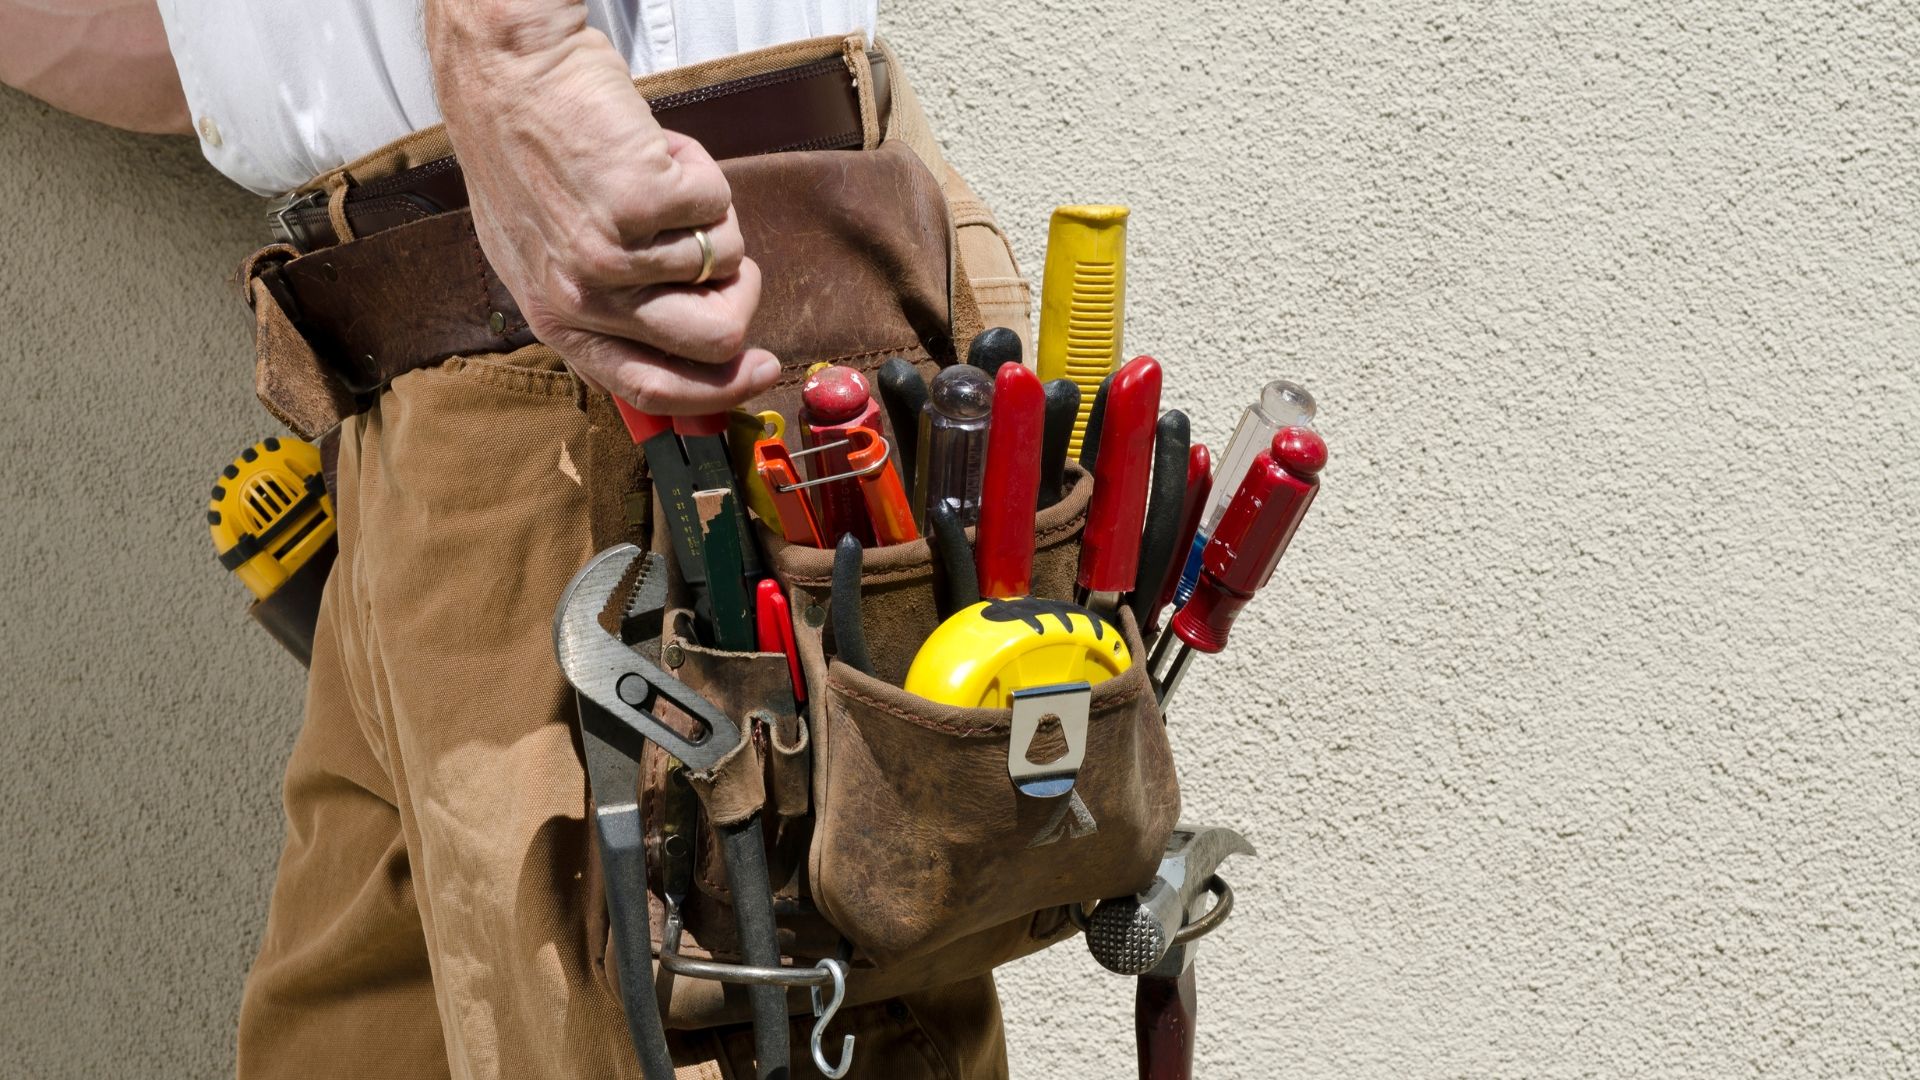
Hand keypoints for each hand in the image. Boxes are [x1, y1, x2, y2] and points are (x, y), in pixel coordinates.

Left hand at [428, 4, 779, 414]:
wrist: (509, 72)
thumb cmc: (527, 152)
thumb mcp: (545, 255)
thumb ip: (608, 309)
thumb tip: (694, 348)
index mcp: (556, 320)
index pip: (650, 387)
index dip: (719, 390)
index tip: (760, 370)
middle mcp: (583, 299)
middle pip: (715, 340)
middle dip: (741, 294)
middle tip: (722, 250)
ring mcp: (613, 253)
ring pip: (726, 262)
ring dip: (707, 214)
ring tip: (654, 177)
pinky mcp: (643, 202)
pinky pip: (720, 204)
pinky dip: (699, 170)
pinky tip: (652, 150)